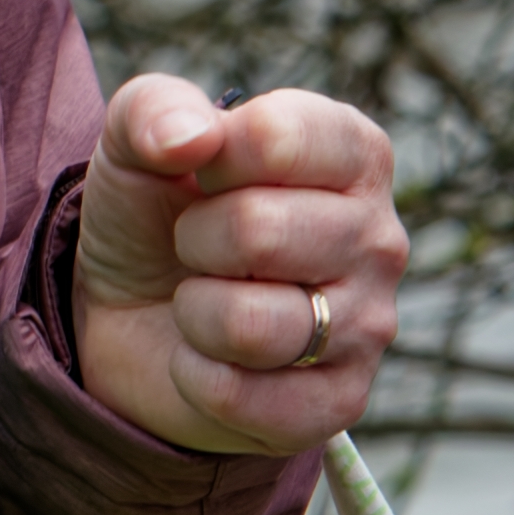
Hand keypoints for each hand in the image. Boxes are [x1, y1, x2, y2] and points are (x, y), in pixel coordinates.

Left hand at [71, 78, 403, 458]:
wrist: (133, 318)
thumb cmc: (157, 216)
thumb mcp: (138, 146)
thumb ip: (154, 111)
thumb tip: (190, 138)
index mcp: (354, 155)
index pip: (275, 137)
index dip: (206, 159)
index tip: (202, 176)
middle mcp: (380, 238)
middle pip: (258, 232)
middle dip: (193, 241)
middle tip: (198, 249)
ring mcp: (370, 325)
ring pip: (250, 324)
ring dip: (195, 314)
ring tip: (204, 303)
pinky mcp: (340, 403)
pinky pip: (243, 396)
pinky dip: (196, 379)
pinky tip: (207, 361)